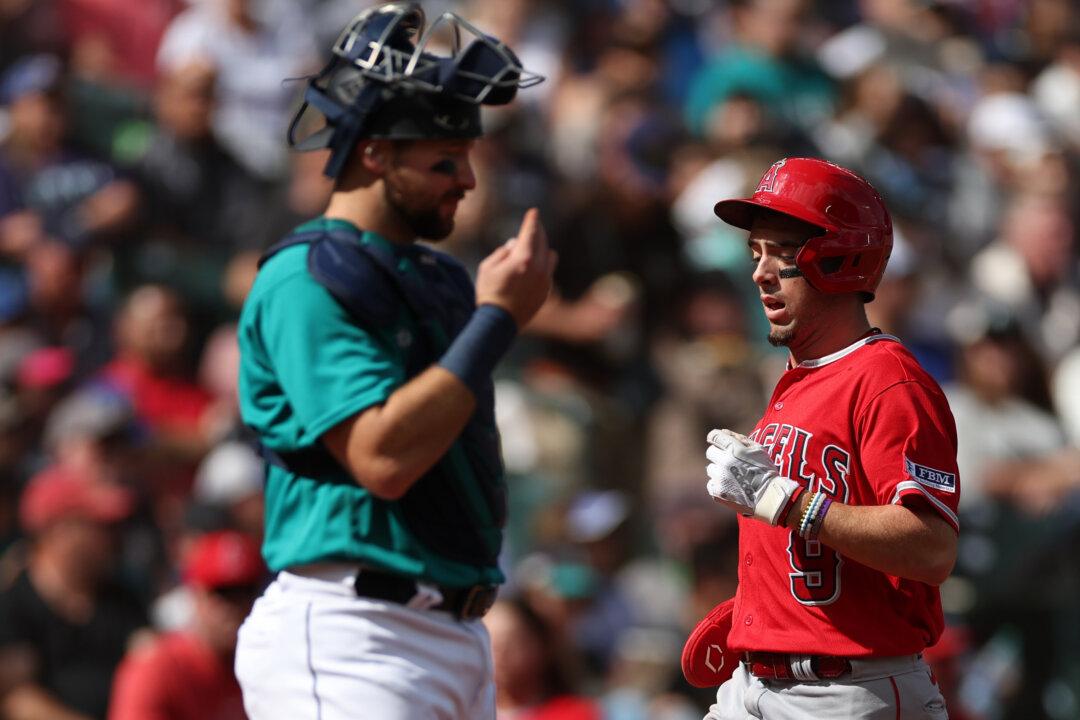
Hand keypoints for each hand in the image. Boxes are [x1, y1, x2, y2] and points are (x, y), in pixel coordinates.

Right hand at [474, 208, 556, 326]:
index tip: (534, 211)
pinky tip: (533, 266)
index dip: (531, 220)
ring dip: (543, 248)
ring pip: (550, 255)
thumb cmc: (489, 293)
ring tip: (533, 247)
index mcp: (522, 259)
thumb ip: (502, 252)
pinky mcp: (546, 291)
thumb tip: (515, 245)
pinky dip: (543, 264)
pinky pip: (549, 271)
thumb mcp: (487, 267)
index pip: (530, 232)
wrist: (499, 323)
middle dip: (538, 231)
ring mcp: (545, 280)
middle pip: (542, 241)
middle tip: (534, 225)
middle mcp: (538, 268)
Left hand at [705, 429, 798, 524]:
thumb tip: (723, 431)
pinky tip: (731, 486)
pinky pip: (711, 484)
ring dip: (719, 470)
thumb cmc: (765, 470)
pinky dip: (718, 485)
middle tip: (730, 462)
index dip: (715, 438)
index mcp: (735, 449)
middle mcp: (725, 462)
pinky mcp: (718, 492)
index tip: (717, 441)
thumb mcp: (758, 449)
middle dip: (718, 454)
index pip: (714, 436)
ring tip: (733, 476)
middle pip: (710, 452)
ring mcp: (720, 478)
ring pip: (710, 469)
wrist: (769, 497)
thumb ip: (740, 438)